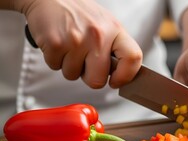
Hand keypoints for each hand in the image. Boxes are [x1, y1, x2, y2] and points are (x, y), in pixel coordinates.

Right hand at [19, 0, 141, 88]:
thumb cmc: (79, 13)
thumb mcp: (106, 24)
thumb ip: (115, 47)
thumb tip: (121, 75)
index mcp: (115, 29)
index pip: (133, 58)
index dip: (126, 76)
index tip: (116, 81)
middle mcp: (98, 35)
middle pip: (97, 80)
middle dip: (89, 77)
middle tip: (85, 62)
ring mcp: (76, 40)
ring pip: (73, 75)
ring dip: (69, 66)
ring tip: (69, 46)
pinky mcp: (55, 43)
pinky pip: (56, 67)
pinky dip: (55, 59)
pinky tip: (58, 43)